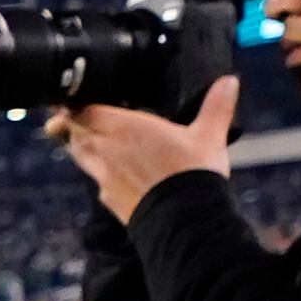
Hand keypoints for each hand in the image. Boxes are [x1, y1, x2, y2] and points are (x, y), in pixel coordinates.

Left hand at [44, 77, 237, 225]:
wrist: (185, 220)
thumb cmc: (194, 173)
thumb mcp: (209, 136)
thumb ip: (216, 106)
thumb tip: (230, 80)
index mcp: (124, 128)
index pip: (82, 110)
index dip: (72, 104)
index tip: (71, 99)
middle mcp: (106, 149)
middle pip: (72, 132)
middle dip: (70, 123)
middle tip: (74, 116)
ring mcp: (104, 176)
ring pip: (78, 155)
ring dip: (78, 145)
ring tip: (87, 138)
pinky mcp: (108, 198)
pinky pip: (95, 181)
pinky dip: (98, 173)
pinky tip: (112, 173)